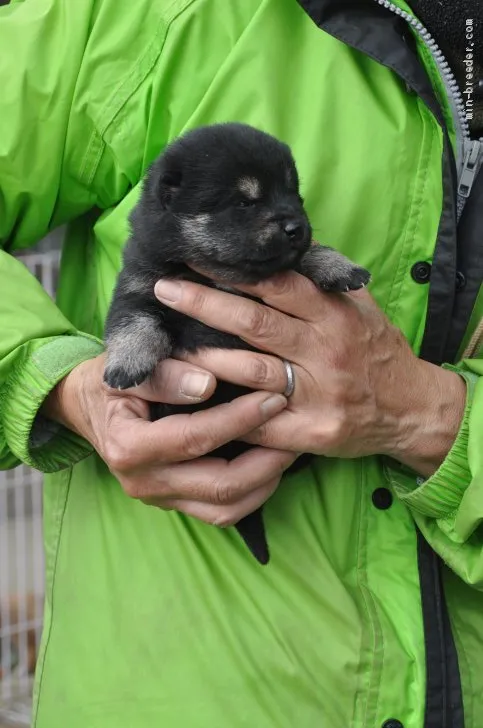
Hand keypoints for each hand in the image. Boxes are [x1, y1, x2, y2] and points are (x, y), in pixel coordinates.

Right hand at [42, 354, 294, 524]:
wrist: (87, 407)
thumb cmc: (110, 381)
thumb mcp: (127, 368)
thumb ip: (164, 375)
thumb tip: (206, 383)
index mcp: (129, 446)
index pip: (195, 437)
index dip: (239, 419)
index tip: (274, 398)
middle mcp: (143, 482)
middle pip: (218, 485)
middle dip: (265, 459)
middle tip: (293, 429)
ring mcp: (158, 499)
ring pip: (225, 509)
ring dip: (265, 483)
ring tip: (289, 450)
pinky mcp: (172, 504)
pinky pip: (220, 513)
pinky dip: (252, 494)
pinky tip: (270, 467)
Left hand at [154, 273, 466, 476]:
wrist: (410, 409)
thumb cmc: (376, 351)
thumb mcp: (358, 308)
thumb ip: (321, 281)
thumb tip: (282, 248)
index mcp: (334, 315)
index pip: (277, 285)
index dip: (234, 270)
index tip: (197, 257)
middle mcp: (325, 351)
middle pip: (255, 323)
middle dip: (205, 303)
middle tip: (165, 289)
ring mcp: (318, 394)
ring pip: (251, 371)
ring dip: (206, 357)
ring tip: (170, 345)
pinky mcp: (311, 432)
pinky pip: (259, 423)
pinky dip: (225, 412)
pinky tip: (194, 401)